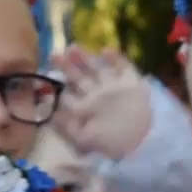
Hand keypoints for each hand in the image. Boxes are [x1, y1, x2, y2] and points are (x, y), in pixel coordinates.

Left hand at [51, 47, 154, 161]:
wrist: (143, 143)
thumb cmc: (112, 144)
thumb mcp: (84, 140)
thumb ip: (66, 128)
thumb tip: (50, 115)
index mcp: (85, 110)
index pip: (69, 95)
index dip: (58, 86)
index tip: (47, 76)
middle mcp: (97, 96)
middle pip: (79, 78)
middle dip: (67, 67)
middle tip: (54, 55)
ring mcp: (114, 88)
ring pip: (97, 69)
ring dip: (85, 58)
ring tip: (72, 47)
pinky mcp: (131, 83)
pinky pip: (123, 67)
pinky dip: (116, 59)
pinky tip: (106, 51)